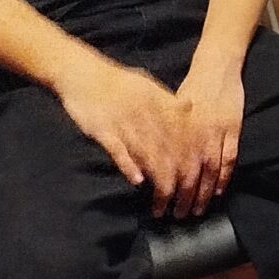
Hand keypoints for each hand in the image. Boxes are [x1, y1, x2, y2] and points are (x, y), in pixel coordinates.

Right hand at [57, 58, 202, 217]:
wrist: (82, 73)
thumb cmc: (117, 82)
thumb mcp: (148, 85)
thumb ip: (169, 101)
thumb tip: (191, 108)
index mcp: (159, 102)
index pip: (184, 137)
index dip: (192, 164)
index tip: (195, 186)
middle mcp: (146, 112)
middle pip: (169, 151)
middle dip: (177, 183)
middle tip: (180, 206)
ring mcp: (124, 121)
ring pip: (147, 155)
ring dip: (157, 182)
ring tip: (161, 205)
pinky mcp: (103, 129)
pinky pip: (119, 150)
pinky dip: (129, 166)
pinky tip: (137, 181)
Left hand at [166, 62, 245, 218]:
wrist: (217, 66)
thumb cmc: (191, 85)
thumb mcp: (169, 107)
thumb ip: (162, 133)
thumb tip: (145, 157)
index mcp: (177, 130)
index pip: (169, 168)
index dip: (164, 190)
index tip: (158, 206)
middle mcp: (196, 135)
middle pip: (189, 174)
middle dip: (182, 198)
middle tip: (177, 215)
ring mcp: (216, 133)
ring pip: (209, 171)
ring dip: (203, 194)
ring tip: (196, 211)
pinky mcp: (232, 130)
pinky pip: (228, 159)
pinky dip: (223, 178)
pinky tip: (218, 192)